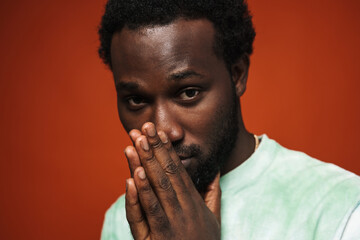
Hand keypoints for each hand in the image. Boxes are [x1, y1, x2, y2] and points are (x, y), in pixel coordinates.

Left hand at [124, 122, 220, 239]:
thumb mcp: (213, 218)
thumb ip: (212, 193)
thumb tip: (214, 171)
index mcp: (193, 203)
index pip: (178, 171)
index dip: (167, 151)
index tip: (158, 133)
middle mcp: (180, 211)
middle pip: (165, 176)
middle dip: (153, 150)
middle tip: (143, 129)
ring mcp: (166, 225)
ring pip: (153, 192)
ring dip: (143, 167)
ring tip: (134, 145)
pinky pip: (142, 217)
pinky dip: (137, 197)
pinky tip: (131, 179)